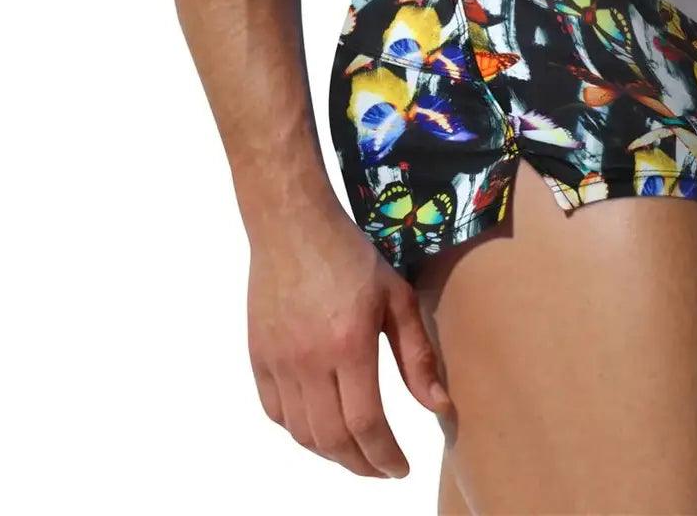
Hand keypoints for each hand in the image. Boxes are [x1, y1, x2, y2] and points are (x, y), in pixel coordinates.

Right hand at [246, 200, 450, 476]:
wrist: (292, 227)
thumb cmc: (351, 257)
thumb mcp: (398, 298)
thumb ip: (417, 356)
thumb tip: (438, 405)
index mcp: (349, 346)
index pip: (365, 424)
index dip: (384, 457)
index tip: (400, 469)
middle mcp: (308, 361)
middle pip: (332, 439)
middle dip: (360, 465)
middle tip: (381, 470)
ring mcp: (277, 361)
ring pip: (301, 432)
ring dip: (331, 453)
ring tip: (356, 453)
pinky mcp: (258, 357)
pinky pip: (275, 412)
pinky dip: (299, 431)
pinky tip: (320, 428)